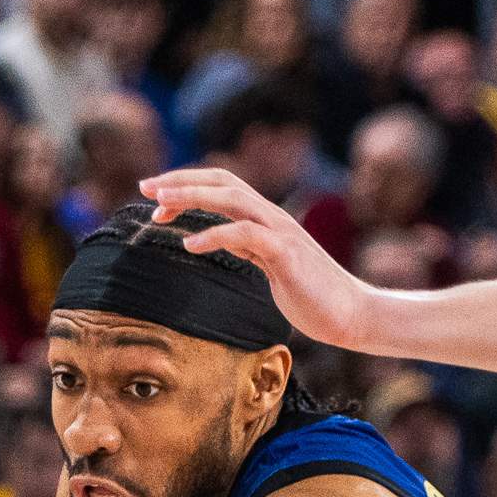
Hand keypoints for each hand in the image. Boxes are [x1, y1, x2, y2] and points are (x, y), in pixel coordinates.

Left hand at [137, 168, 377, 346]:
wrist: (352, 316)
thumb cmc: (313, 298)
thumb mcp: (273, 268)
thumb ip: (250, 249)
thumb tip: (223, 241)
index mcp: (267, 220)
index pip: (224, 186)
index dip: (189, 184)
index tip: (156, 197)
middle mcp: (273, 217)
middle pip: (223, 181)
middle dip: (181, 181)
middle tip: (145, 188)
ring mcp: (281, 232)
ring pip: (232, 198)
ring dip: (192, 197)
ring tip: (160, 207)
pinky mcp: (286, 254)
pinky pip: (245, 235)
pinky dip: (215, 235)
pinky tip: (190, 245)